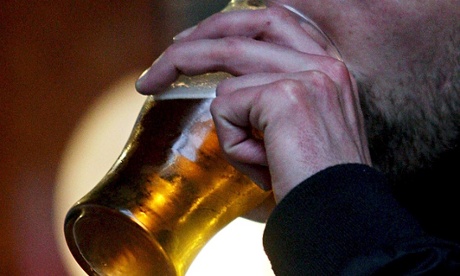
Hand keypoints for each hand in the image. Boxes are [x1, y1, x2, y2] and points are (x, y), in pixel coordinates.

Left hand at [136, 6, 371, 202]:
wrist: (342, 221)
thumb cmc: (313, 185)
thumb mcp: (297, 134)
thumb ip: (269, 104)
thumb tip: (225, 99)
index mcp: (329, 69)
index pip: (275, 21)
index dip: (232, 25)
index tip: (198, 41)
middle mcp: (323, 64)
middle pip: (247, 23)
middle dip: (196, 40)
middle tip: (160, 67)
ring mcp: (307, 76)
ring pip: (227, 76)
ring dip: (229, 127)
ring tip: (258, 162)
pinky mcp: (286, 97)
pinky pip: (227, 110)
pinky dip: (234, 144)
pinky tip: (263, 167)